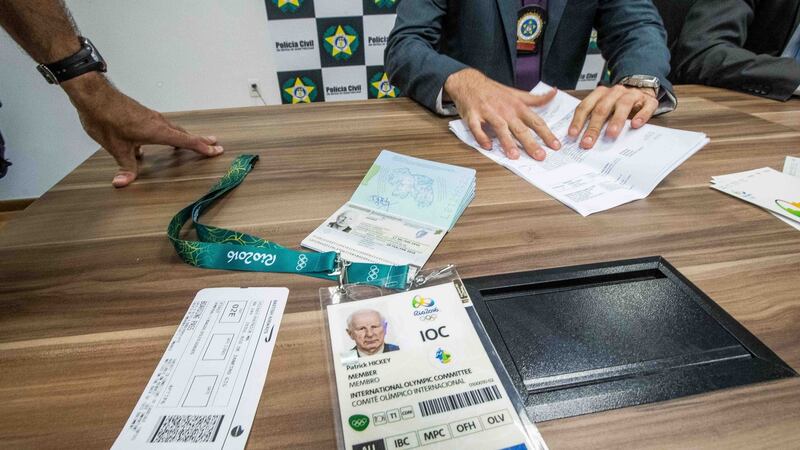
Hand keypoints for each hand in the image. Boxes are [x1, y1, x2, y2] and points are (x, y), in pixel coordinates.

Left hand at [62, 73, 223, 187]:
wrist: (94, 96)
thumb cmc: (106, 118)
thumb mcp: (116, 148)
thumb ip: (124, 166)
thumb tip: (122, 183)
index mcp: (157, 132)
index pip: (186, 141)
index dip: (202, 147)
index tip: (217, 150)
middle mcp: (158, 123)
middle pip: (184, 133)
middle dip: (199, 140)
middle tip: (214, 144)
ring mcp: (150, 117)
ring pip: (173, 128)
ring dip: (184, 136)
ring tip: (192, 141)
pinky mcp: (142, 114)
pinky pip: (161, 125)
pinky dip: (168, 132)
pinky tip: (156, 139)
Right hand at [444, 68, 559, 159]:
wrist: (469, 82)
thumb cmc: (493, 91)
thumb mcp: (516, 93)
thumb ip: (534, 98)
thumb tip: (553, 94)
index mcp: (517, 106)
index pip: (535, 121)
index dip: (546, 134)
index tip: (555, 146)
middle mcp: (505, 110)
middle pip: (520, 128)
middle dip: (531, 143)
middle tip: (540, 156)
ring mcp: (489, 113)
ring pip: (500, 128)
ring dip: (507, 142)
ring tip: (514, 156)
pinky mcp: (473, 116)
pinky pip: (477, 128)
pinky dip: (481, 136)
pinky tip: (487, 146)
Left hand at [568, 84, 658, 148]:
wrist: (642, 91)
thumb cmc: (618, 103)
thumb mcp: (603, 107)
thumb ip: (592, 118)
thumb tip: (579, 139)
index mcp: (600, 94)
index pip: (586, 106)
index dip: (578, 121)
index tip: (573, 135)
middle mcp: (615, 92)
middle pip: (602, 108)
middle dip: (594, 127)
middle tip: (588, 142)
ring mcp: (632, 95)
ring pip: (622, 106)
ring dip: (616, 121)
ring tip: (611, 135)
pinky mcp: (649, 101)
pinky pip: (645, 107)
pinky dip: (641, 115)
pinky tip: (635, 125)